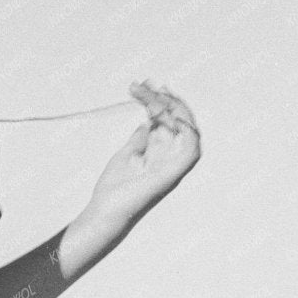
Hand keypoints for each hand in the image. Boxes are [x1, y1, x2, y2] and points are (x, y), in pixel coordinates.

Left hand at [89, 81, 200, 218]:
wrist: (106, 210)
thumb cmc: (114, 188)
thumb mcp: (127, 154)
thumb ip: (140, 138)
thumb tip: (147, 122)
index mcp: (159, 150)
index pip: (166, 118)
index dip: (157, 100)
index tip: (140, 87)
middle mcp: (170, 155)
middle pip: (177, 119)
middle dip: (164, 98)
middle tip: (144, 86)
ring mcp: (173, 164)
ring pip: (187, 128)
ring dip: (174, 108)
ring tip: (153, 95)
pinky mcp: (173, 173)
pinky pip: (191, 149)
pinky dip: (187, 131)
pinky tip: (168, 112)